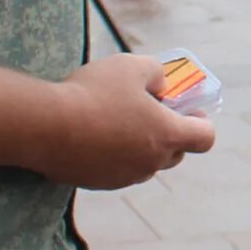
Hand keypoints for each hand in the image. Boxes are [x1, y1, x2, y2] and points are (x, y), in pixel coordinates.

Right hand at [41, 54, 216, 189]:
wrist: (45, 125)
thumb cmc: (93, 92)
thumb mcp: (132, 66)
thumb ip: (156, 73)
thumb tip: (161, 84)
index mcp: (167, 135)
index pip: (205, 138)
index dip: (200, 122)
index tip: (187, 108)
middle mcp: (150, 162)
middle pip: (176, 153)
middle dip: (170, 133)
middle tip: (152, 112)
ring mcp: (124, 177)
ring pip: (145, 164)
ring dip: (141, 147)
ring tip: (119, 121)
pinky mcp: (99, 183)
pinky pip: (117, 170)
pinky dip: (115, 157)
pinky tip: (95, 136)